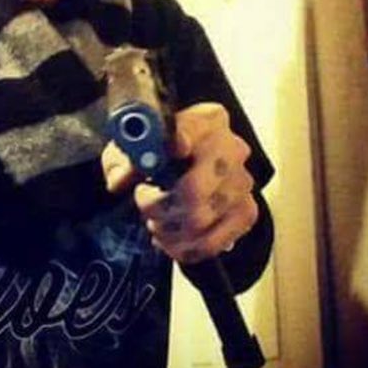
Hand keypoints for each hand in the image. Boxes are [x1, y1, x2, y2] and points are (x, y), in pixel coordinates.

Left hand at [101, 102, 256, 263]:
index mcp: (206, 120)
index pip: (193, 131)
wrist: (187, 166)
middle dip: (158, 206)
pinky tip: (171, 237)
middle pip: (193, 191)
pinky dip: (183, 248)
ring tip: (156, 220)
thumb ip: (125, 158)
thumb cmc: (159, 152)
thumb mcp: (133, 146)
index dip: (177, 143)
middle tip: (144, 201)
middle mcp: (232, 149)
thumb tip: (121, 180)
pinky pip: (211, 244)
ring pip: (199, 223)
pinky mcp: (246, 213)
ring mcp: (242, 183)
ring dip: (167, 229)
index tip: (165, 154)